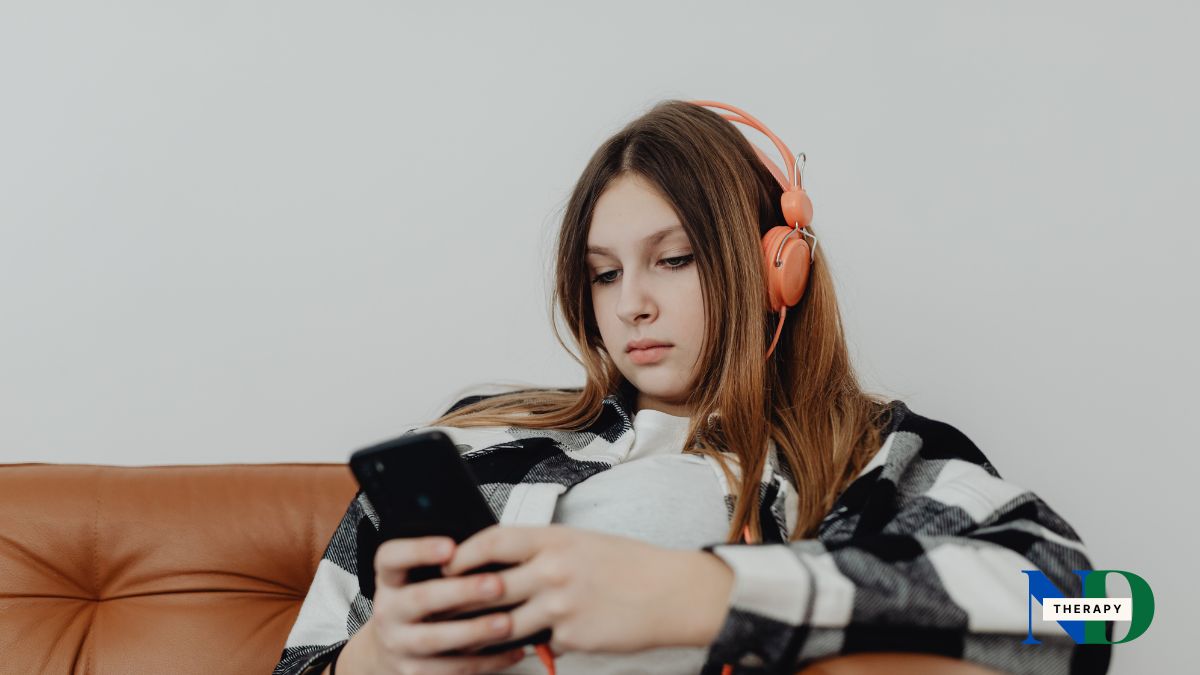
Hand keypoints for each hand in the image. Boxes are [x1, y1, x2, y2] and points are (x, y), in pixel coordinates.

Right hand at [361, 536, 527, 673]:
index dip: (419, 551)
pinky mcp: (413, 672)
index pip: (391, 557)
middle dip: (460, 592)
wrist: (390, 648)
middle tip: (496, 584)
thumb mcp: (418, 576)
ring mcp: (398, 644)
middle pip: (419, 599)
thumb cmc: (419, 600)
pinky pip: (452, 668)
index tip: (451, 547)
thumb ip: (446, 565)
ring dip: (473, 631)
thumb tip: (494, 549)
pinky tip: (512, 651)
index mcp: (389, 579)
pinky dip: (485, 661)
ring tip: (506, 623)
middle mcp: (387, 611)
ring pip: (434, 639)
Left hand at [440, 525, 734, 654]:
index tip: (446, 562)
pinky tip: (534, 643)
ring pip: (505, 623)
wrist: (673, 593)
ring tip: (468, 634)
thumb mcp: (583, 543)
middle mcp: (553, 570)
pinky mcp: (571, 637)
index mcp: (554, 540)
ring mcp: (560, 606)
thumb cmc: (630, 564)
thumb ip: (544, 552)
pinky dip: (536, 643)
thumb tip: (504, 563)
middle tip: (441, 605)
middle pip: (488, 586)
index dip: (462, 553)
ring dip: (486, 630)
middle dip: (461, 598)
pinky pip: (541, 643)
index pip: (492, 541)